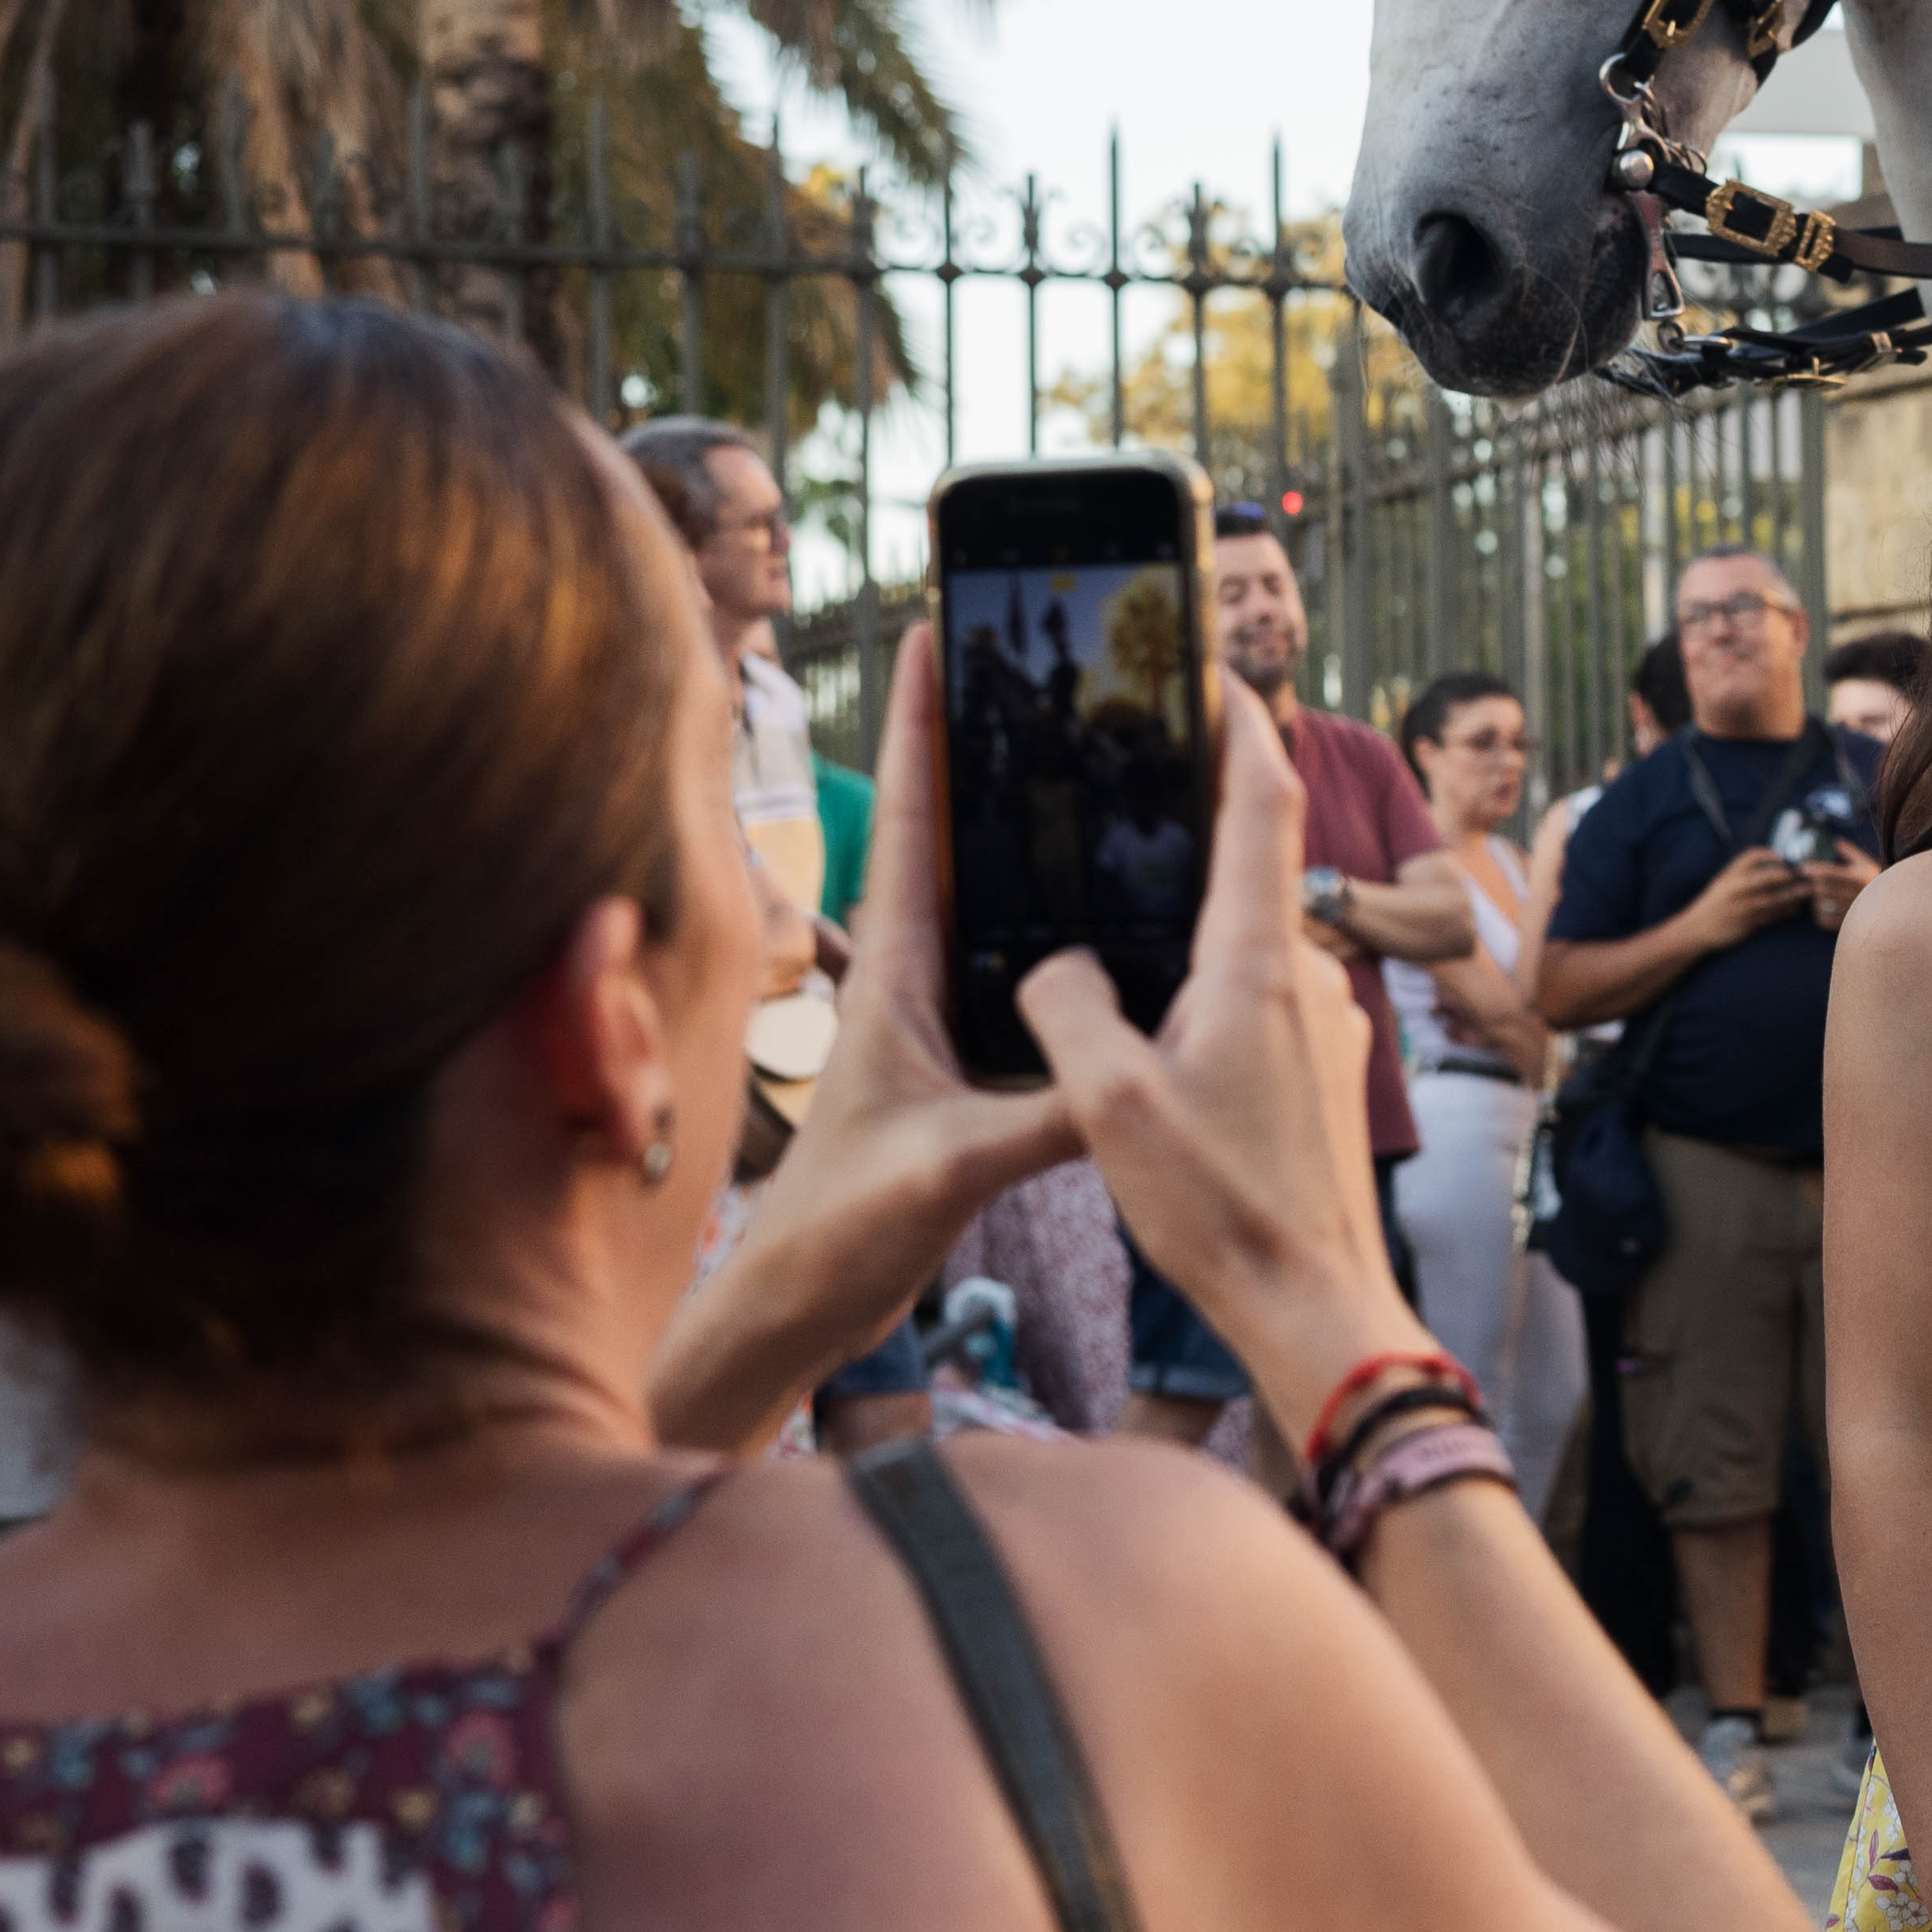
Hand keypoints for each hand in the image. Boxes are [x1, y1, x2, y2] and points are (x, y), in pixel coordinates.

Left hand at [679, 628, 1082, 1430]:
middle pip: (954, 829)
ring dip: (1023, 826)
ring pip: (989, 894)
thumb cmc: (840, 1230)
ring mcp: (936, 1015)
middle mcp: (914, 975)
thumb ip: (1040, 1118)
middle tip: (1033, 657)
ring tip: (1084, 755)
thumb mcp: (948, 1168)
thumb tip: (1131, 1071)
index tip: (941, 626)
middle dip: (985, 740)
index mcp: (895, 968)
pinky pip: (1020, 966)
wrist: (800, 1305)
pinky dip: (1060, 923)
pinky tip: (1116, 918)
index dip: (925, 718)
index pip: (913, 816)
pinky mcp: (962, 1061)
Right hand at [1018, 671, 1431, 1438]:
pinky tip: (1160, 1027)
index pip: (1262, 804)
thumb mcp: (1108, 1105)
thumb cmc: (1224, 1210)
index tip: (1216, 672)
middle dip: (1203, 820)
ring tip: (1127, 913)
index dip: (1240, 725)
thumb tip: (1054, 965)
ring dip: (1199, 919)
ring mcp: (1326, 1027)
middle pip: (1258, 865)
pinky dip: (1211, 986)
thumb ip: (1067, 1008)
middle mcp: (1307, 979)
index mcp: (1258, 963)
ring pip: (1253, 942)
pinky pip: (1262, 1000)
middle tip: (1137, 784)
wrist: (1319, 1306)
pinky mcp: (1323, 1074)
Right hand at [1674, 845, 1808, 953]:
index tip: (1782, 856)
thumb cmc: (1713, 903)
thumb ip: (1742, 873)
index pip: (1750, 856)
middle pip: (1766, 877)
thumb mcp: (1723, 882)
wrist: (1696, 928)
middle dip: (1787, 874)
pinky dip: (1784, 912)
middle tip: (1804, 873)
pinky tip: (1795, 909)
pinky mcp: (1746, 923)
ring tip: (1806, 890)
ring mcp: (1742, 907)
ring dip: (1791, 894)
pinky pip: (1770, 916)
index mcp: (1729, 875)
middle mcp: (1736, 889)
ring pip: (1772, 898)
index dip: (1768, 854)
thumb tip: (1771, 865)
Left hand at [1800, 843, 1879, 932]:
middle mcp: (1855, 894)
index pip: (1831, 873)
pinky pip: (1826, 919)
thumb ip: (1850, 852)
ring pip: (1823, 904)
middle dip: (1812, 883)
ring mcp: (1851, 910)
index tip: (1803, 867)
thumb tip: (1835, 841)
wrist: (1893, 904)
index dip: (1815, 869)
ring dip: (1815, 898)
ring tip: (1814, 893)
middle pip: (1824, 889)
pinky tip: (1822, 908)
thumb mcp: (1866, 863)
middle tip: (1804, 880)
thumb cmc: (1877, 881)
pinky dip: (1819, 914)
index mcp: (1858, 877)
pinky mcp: (1848, 923)